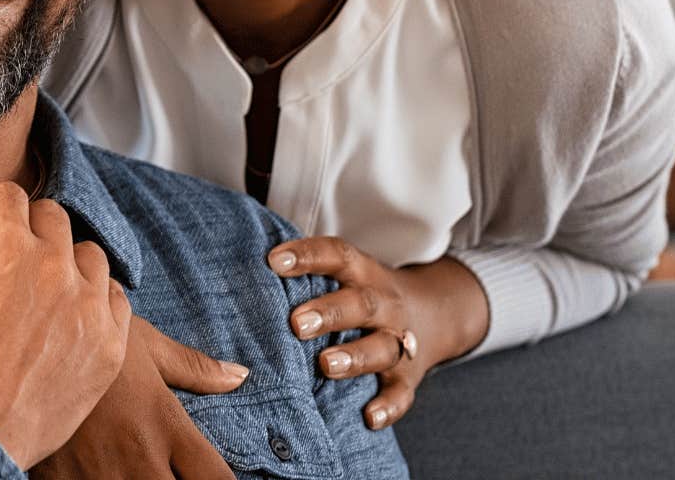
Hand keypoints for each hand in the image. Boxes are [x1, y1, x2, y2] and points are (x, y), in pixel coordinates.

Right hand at [0, 159, 131, 468]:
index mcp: (1, 242)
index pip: (6, 195)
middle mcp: (51, 266)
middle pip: (51, 219)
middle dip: (26, 234)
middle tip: (2, 270)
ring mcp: (85, 308)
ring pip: (88, 256)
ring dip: (64, 265)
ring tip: (34, 295)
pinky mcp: (108, 348)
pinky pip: (116, 301)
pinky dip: (94, 303)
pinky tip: (64, 321)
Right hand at [32, 318, 246, 478]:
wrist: (21, 339)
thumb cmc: (89, 339)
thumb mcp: (145, 346)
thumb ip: (194, 368)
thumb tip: (241, 376)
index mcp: (165, 424)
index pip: (217, 479)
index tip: (212, 478)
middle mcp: (139, 457)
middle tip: (167, 470)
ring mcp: (101, 476)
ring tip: (132, 473)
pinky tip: (99, 476)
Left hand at [268, 237, 488, 428]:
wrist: (434, 314)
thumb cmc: (362, 293)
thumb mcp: (346, 274)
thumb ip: (306, 274)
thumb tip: (240, 270)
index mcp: (363, 273)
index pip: (338, 256)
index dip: (308, 256)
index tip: (274, 260)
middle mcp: (384, 305)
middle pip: (362, 304)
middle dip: (330, 312)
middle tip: (297, 323)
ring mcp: (399, 341)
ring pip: (382, 348)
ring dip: (355, 357)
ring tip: (326, 365)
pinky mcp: (408, 377)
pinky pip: (402, 393)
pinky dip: (388, 406)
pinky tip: (369, 417)